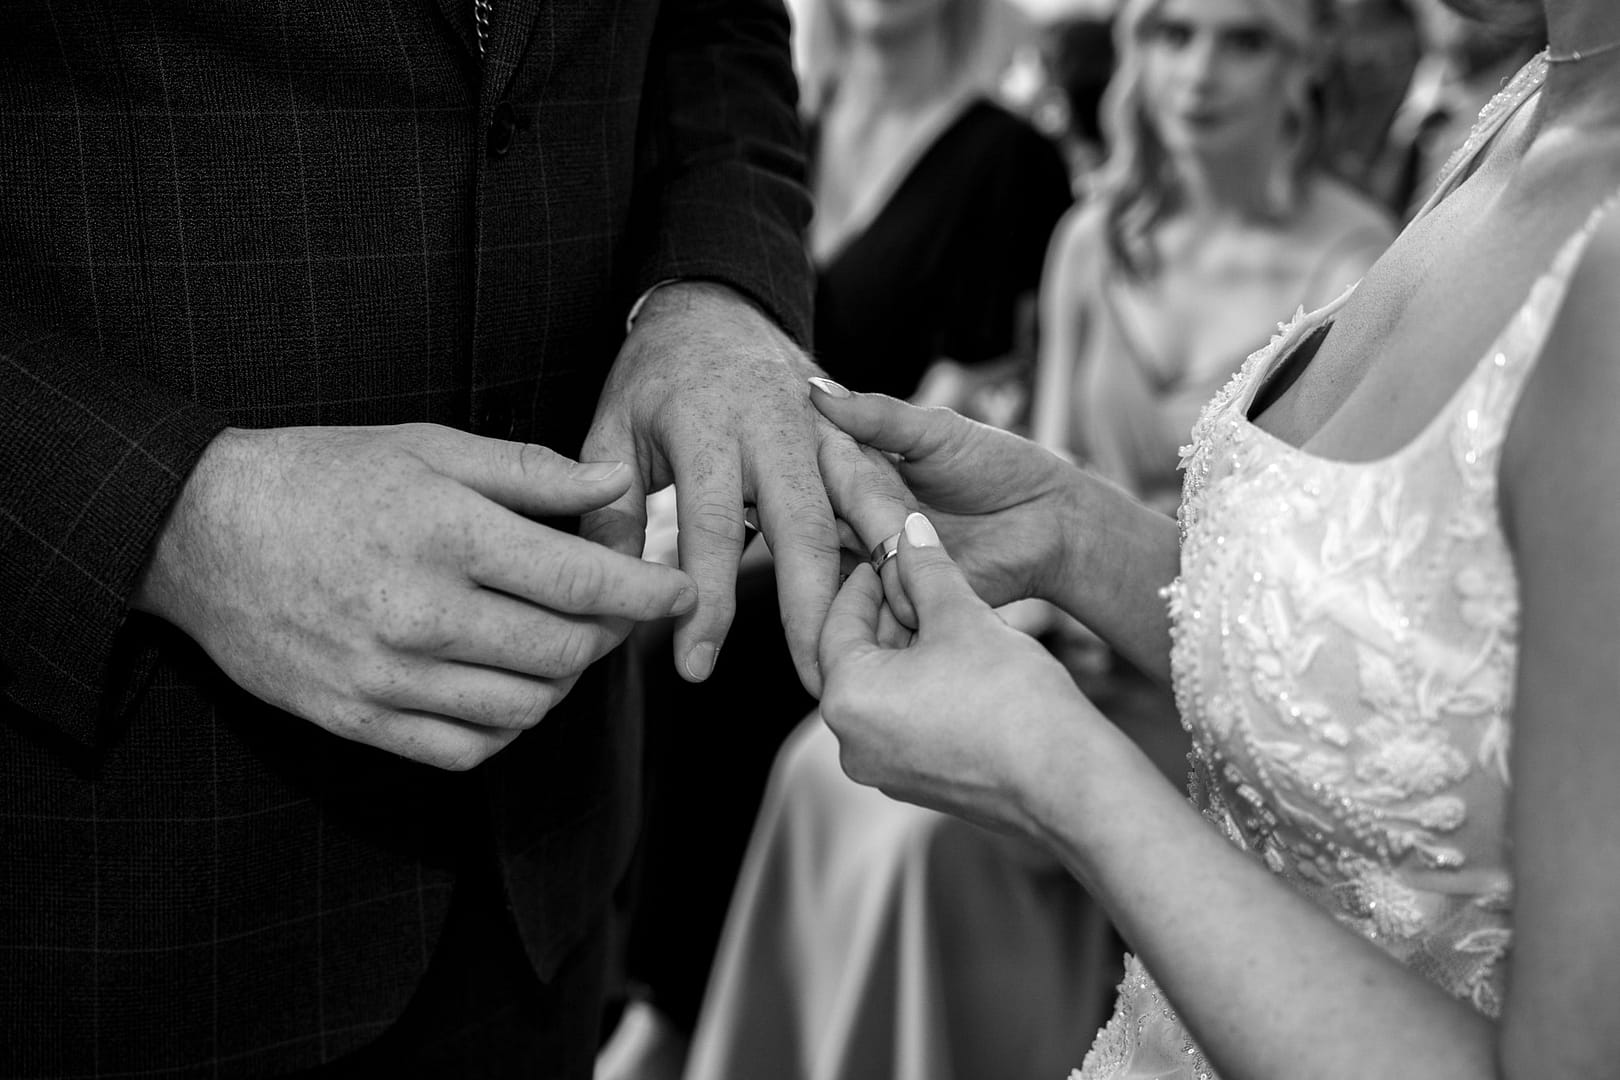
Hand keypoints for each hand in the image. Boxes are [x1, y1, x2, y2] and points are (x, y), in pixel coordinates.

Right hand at [132, 424, 697, 769]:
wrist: (199, 531)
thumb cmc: (323, 476)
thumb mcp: (428, 446)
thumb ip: (530, 471)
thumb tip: (615, 487)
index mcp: (445, 532)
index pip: (579, 583)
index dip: (646, 594)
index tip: (680, 591)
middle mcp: (420, 611)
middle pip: (563, 652)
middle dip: (610, 636)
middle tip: (616, 614)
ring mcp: (386, 674)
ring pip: (524, 708)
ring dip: (563, 682)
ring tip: (562, 645)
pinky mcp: (356, 717)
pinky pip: (466, 748)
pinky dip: (507, 727)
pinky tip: (507, 686)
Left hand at [580, 282, 912, 693]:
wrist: (716, 302)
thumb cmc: (655, 376)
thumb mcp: (612, 429)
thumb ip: (612, 511)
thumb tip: (616, 595)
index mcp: (708, 422)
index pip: (710, 526)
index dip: (704, 602)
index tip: (695, 669)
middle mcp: (777, 422)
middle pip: (804, 525)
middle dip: (812, 610)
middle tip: (816, 683)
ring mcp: (829, 423)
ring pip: (864, 506)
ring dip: (874, 579)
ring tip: (874, 648)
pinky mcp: (860, 430)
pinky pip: (885, 492)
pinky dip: (899, 546)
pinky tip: (905, 601)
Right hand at [809, 382, 1075, 610]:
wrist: (1051, 522)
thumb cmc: (998, 468)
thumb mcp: (936, 432)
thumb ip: (878, 417)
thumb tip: (816, 389)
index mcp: (863, 477)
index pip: (815, 471)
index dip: (800, 461)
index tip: (788, 445)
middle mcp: (861, 522)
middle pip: (818, 519)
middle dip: (818, 507)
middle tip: (838, 496)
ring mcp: (879, 562)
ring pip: (838, 560)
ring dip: (845, 546)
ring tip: (871, 528)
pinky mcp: (902, 600)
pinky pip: (873, 599)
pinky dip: (873, 585)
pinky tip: (881, 567)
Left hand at [817, 512, 1093, 836]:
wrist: (1067, 782)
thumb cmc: (1009, 698)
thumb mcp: (962, 617)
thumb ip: (927, 569)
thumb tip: (909, 529)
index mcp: (846, 700)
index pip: (835, 623)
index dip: (863, 581)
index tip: (884, 554)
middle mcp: (852, 743)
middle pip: (859, 660)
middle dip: (889, 615)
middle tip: (916, 578)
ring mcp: (885, 771)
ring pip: (886, 691)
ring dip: (911, 649)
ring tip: (947, 614)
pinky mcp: (919, 785)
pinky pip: (907, 722)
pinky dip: (924, 686)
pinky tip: (962, 660)